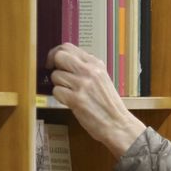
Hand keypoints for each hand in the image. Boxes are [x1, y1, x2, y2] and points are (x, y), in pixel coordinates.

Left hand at [46, 44, 145, 158]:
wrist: (117, 123)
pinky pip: (56, 91)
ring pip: (56, 75)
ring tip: (69, 93)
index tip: (53, 62)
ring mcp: (83, 84)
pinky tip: (70, 102)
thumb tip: (64, 62)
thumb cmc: (108, 104)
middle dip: (53, 66)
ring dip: (58, 85)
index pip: (68, 47)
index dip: (56, 53)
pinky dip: (60, 98)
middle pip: (59, 56)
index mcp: (96, 63)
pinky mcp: (76, 99)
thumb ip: (86, 68)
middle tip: (56, 76)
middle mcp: (89, 71)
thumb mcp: (101, 78)